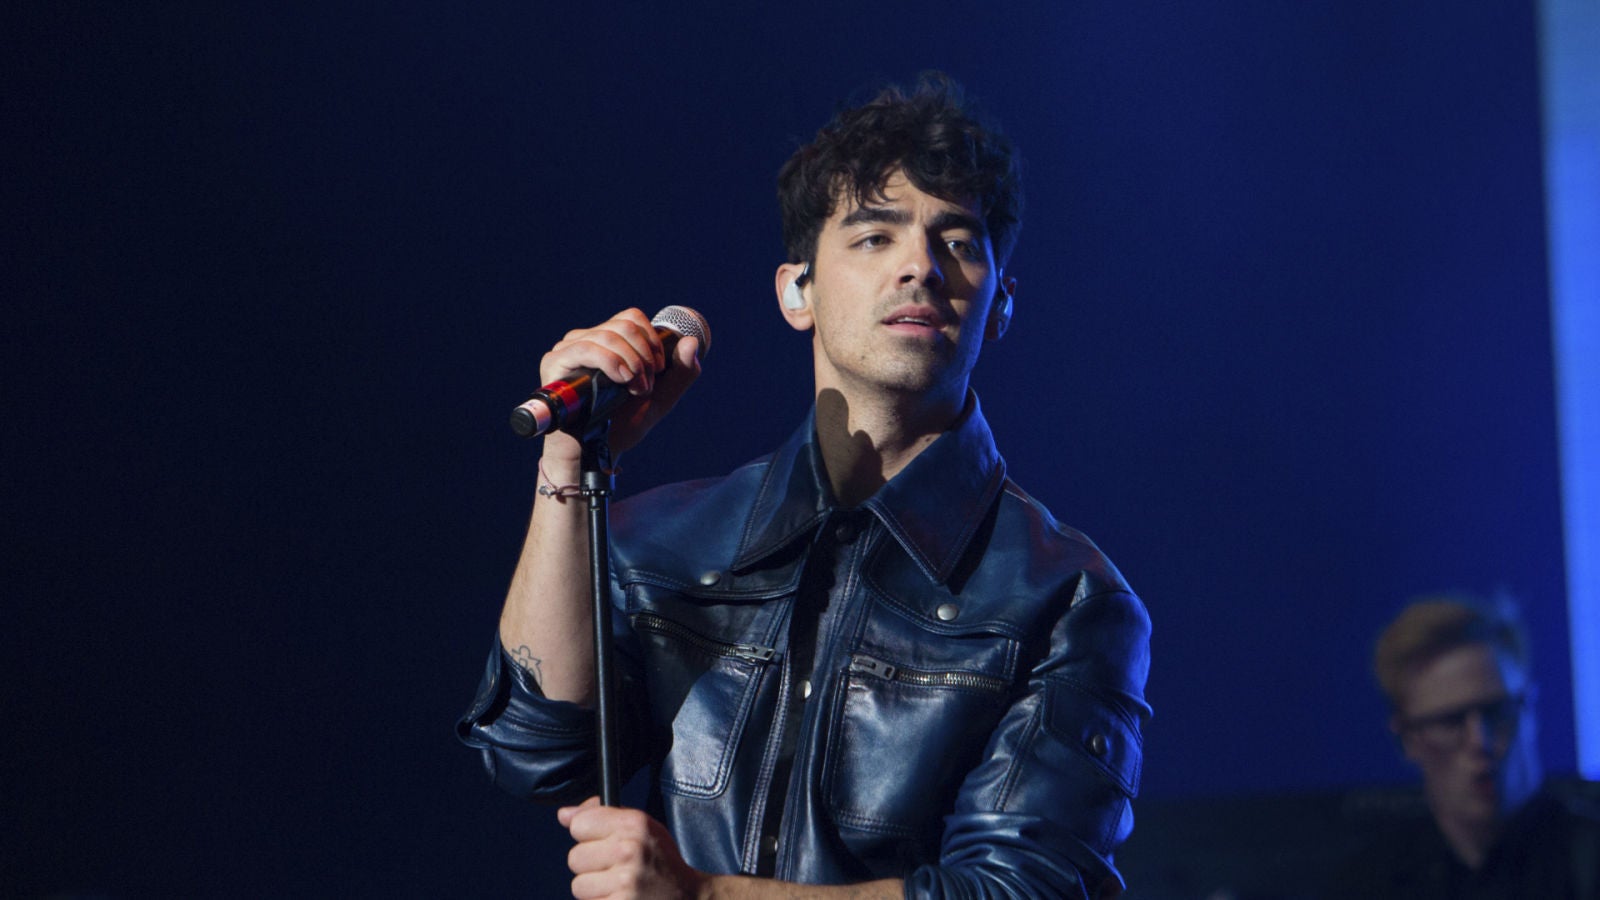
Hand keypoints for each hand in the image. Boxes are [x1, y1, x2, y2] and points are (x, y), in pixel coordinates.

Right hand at [538, 308, 702, 461]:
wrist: (595, 455)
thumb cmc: (621, 426)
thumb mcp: (659, 398)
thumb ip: (681, 373)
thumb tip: (692, 341)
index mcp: (607, 342)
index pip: (631, 318)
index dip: (652, 340)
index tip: (657, 370)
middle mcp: (586, 340)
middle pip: (624, 326)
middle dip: (644, 356)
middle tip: (645, 386)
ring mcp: (568, 349)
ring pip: (608, 335)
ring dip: (631, 362)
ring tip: (634, 389)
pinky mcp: (554, 363)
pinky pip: (586, 348)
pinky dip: (611, 362)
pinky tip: (621, 380)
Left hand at [559, 797, 707, 899]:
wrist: (690, 898)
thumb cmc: (661, 862)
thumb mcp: (642, 828)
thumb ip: (603, 816)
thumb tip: (564, 815)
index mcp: (635, 824)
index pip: (580, 824)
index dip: (588, 836)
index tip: (603, 843)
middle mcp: (629, 850)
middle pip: (575, 857)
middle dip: (591, 867)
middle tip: (616, 870)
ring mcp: (625, 882)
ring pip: (579, 886)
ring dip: (596, 890)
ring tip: (620, 888)